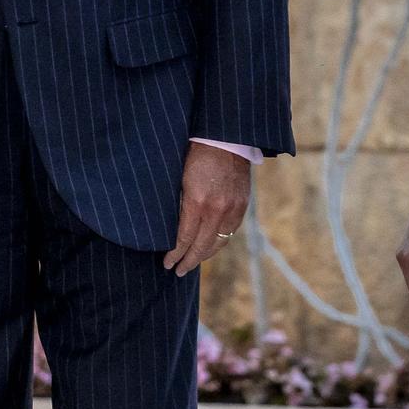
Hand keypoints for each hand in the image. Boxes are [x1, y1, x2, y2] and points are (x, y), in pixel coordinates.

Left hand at [163, 143, 249, 276]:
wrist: (225, 138)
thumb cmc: (196, 153)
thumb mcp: (179, 178)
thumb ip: (179, 204)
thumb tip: (170, 228)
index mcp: (197, 202)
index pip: (185, 238)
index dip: (175, 254)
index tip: (167, 262)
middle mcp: (217, 209)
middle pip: (202, 246)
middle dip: (189, 261)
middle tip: (178, 270)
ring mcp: (232, 208)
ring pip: (219, 242)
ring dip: (204, 255)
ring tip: (192, 262)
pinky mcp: (241, 205)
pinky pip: (230, 232)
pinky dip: (219, 242)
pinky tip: (210, 246)